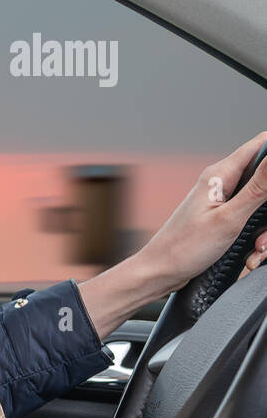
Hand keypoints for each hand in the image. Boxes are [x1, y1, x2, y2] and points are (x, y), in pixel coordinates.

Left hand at [140, 131, 266, 293]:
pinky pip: (251, 222)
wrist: (161, 272)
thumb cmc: (185, 247)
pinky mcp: (224, 217)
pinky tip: (249, 254)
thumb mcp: (229, 218)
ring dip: (264, 230)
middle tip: (263, 236)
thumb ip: (258, 187)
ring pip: (263, 206)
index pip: (262, 145)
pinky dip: (254, 239)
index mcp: (221, 174)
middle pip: (266, 181)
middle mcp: (222, 182)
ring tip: (255, 248)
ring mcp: (223, 200)